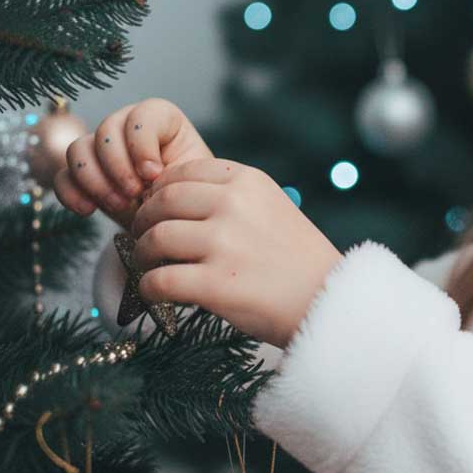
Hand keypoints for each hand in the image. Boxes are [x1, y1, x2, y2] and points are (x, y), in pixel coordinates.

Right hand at [53, 98, 213, 232]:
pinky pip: (62, 176)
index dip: (142, 144)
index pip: (142, 115)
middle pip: (106, 130)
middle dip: (118, 166)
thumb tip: (149, 176)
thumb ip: (175, 171)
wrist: (174, 221)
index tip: (154, 174)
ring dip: (95, 180)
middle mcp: (127, 127)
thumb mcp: (192, 181)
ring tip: (119, 205)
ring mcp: (101, 149)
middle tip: (134, 194)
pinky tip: (88, 210)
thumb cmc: (189, 195)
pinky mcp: (83, 175)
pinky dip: (71, 193)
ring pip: (78, 149)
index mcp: (162, 120)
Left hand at [128, 157, 343, 348]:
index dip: (161, 191)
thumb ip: (232, 197)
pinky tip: (156, 293)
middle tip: (143, 238)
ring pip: (155, 239)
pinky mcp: (215, 284)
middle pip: (162, 202)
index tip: (158, 208)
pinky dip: (148, 288)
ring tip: (150, 266)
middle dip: (144, 221)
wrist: (329, 300)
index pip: (184, 172)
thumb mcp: (273, 207)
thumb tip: (171, 199)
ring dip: (143, 255)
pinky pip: (158, 281)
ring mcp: (224, 244)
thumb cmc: (299, 259)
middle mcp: (234, 205)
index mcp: (249, 181)